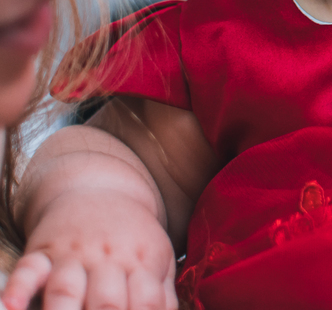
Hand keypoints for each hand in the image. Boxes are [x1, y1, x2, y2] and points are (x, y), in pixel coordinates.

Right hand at [2, 190, 176, 309]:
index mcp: (141, 262)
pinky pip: (27, 270)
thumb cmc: (133, 235)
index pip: (145, 303)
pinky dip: (18, 290)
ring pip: (65, 289)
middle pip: (106, 301)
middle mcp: (107, 259)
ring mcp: (72, 254)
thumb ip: (162, 295)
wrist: (100, 189)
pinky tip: (13, 308)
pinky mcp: (42, 251)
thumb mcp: (158, 257)